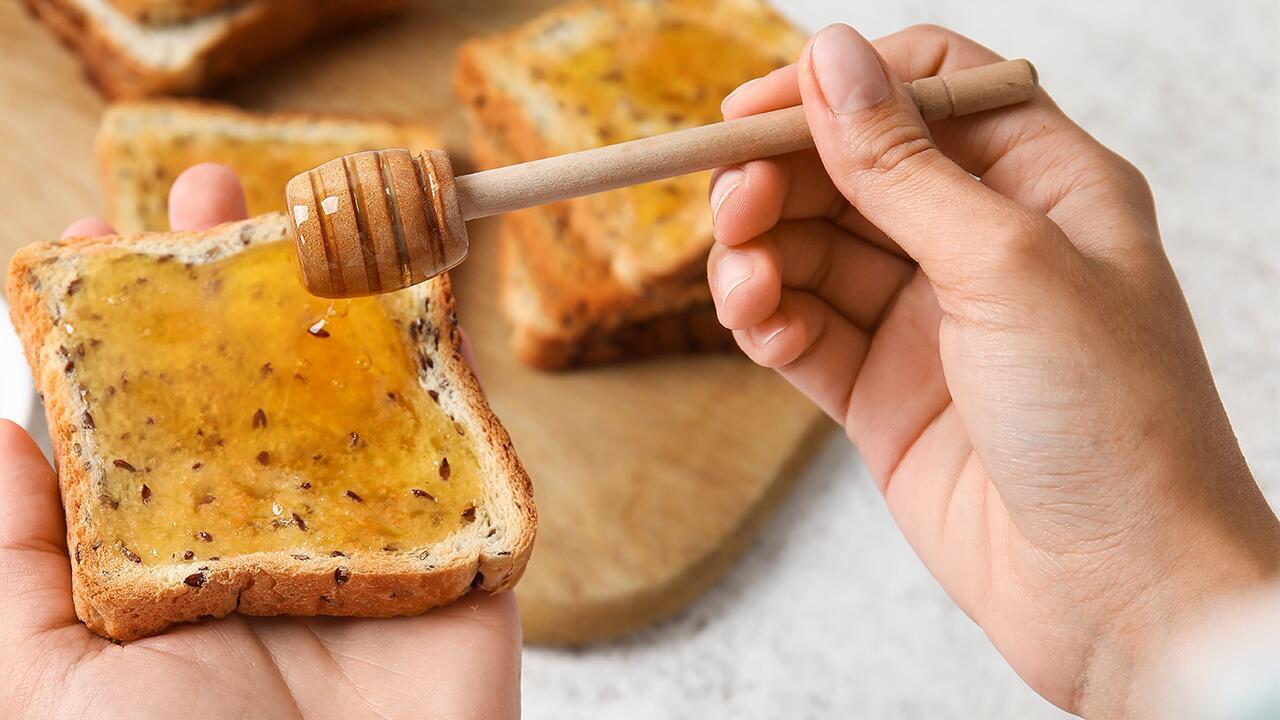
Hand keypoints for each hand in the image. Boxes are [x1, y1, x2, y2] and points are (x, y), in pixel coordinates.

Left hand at [1, 165, 519, 719]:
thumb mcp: (39, 680)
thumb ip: (11, 558)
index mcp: (164, 561)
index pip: (142, 418)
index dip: (118, 321)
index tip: (94, 232)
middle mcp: (267, 538)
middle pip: (254, 382)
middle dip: (230, 280)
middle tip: (212, 186)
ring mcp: (370, 542)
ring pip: (361, 397)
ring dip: (344, 296)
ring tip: (318, 205)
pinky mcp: (462, 558)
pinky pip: (464, 452)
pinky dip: (451, 368)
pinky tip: (425, 289)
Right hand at [709, 24, 1279, 716]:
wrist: (1120, 596)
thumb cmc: (1114, 424)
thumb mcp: (1007, 266)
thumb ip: (903, 167)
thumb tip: (830, 58)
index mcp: (1045, 185)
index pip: (928, 90)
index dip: (840, 87)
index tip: (758, 108)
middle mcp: (982, 244)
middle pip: (853, 170)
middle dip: (782, 177)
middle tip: (732, 201)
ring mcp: (928, 321)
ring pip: (814, 250)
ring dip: (761, 253)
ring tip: (741, 280)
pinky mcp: (882, 392)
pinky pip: (804, 330)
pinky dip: (767, 319)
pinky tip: (754, 321)